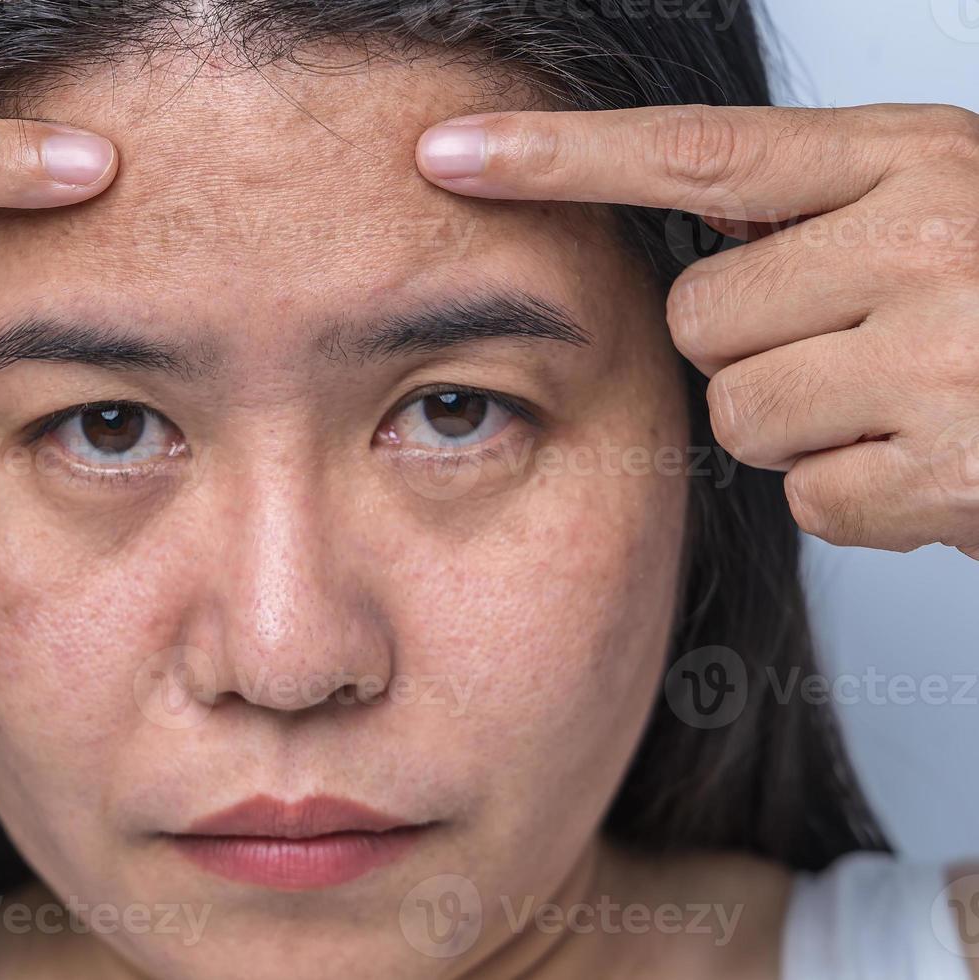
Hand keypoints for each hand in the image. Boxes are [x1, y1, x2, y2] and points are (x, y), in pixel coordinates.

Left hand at [416, 103, 978, 558]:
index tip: (448, 149)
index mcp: (914, 158)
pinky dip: (861, 499)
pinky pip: (807, 495)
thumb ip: (819, 207)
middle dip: (755, 348)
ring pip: (739, 412)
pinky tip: (937, 467)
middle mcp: (925, 238)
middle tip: (865, 353)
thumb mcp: (945, 209)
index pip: (695, 149)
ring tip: (908, 407)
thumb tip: (692, 217)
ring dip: (805, 428)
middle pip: (699, 314)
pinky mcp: (948, 466)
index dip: (559, 154)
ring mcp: (942, 352)